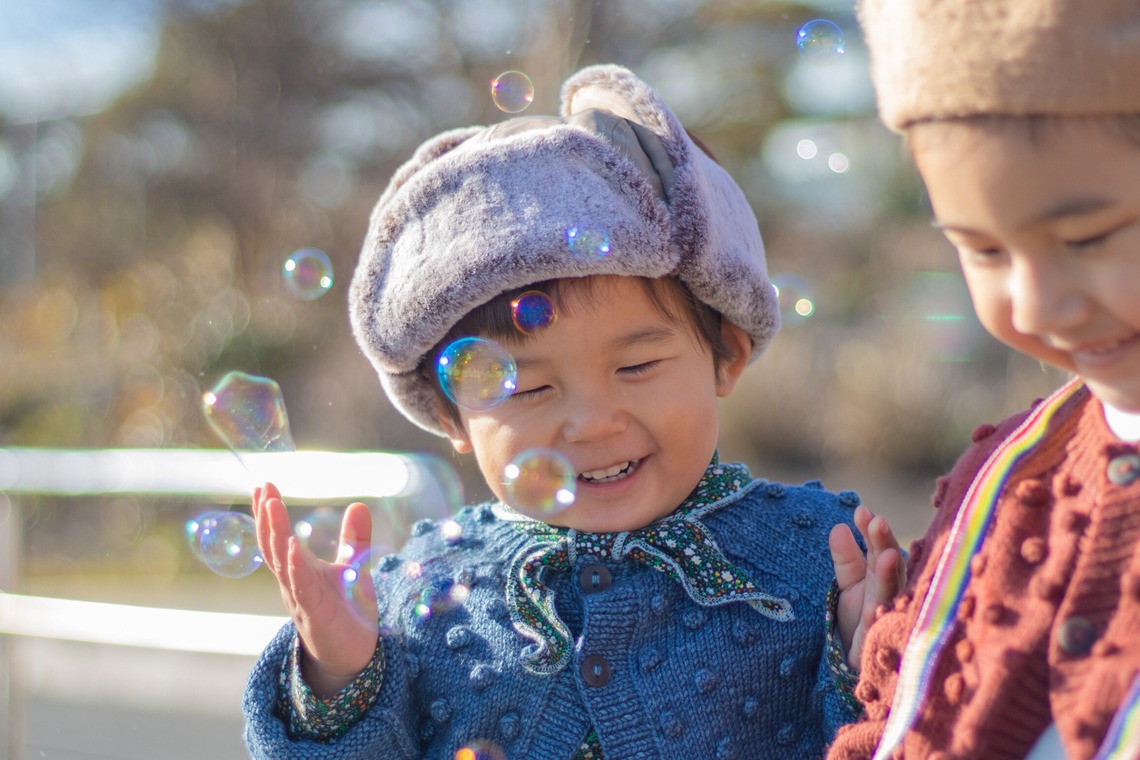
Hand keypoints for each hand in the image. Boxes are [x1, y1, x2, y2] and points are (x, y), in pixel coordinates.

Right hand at [253, 482, 379, 697]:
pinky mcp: (314, 614)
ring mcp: (301, 598)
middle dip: (266, 517)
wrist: (354, 655)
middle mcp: (294, 582)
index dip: (268, 514)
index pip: (277, 538)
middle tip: (262, 488)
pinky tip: (291, 547)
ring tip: (270, 506)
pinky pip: (301, 588)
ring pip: (282, 564)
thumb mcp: (353, 568)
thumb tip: (359, 504)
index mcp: (301, 570)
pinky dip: (295, 567)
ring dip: (275, 534)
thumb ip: (354, 539)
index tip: (262, 485)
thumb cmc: (348, 612)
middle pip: (273, 546)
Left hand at [829, 504, 905, 669]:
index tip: (862, 511)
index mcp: (883, 577)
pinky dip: (878, 617)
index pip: (880, 549)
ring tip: (888, 555)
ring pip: (892, 593)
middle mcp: (891, 594)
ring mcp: (888, 617)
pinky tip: (872, 606)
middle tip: (878, 521)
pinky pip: (882, 628)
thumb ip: (846, 558)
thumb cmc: (857, 619)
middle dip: (885, 544)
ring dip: (891, 575)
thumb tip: (840, 526)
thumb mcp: (848, 584)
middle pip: (891, 565)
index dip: (873, 532)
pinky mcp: (881, 641)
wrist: (855, 663)